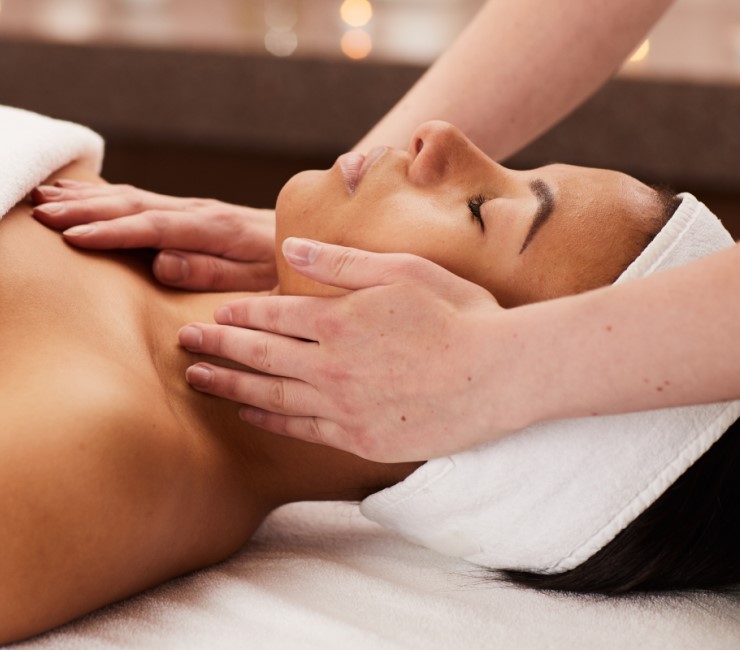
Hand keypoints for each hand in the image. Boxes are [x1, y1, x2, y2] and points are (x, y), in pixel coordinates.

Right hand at [32, 180, 276, 290]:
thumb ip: (213, 273)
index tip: (73, 235)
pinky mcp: (191, 211)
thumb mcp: (260, 280)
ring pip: (133, 197)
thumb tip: (161, 263)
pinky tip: (82, 194)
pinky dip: (107, 195)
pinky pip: (142, 199)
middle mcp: (201, 212)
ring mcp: (194, 208)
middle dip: (86, 210)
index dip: (113, 231)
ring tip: (45, 197)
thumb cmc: (285, 268)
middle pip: (135, 205)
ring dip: (89, 197)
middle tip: (41, 214)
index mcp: (217, 230)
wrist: (306, 238)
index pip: (155, 228)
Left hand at [177, 238, 515, 461]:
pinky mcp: (361, 439)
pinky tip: (250, 414)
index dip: (240, 316)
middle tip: (184, 344)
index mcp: (340, 321)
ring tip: (198, 381)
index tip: (215, 315)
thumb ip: (341, 263)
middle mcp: (332, 367)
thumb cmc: (459, 315)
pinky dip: (271, 420)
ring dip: (230, 387)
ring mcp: (345, 407)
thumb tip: (290, 249)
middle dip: (217, 349)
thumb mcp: (404, 270)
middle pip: (260, 357)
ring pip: (271, 397)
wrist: (501, 375)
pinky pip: (303, 430)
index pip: (272, 317)